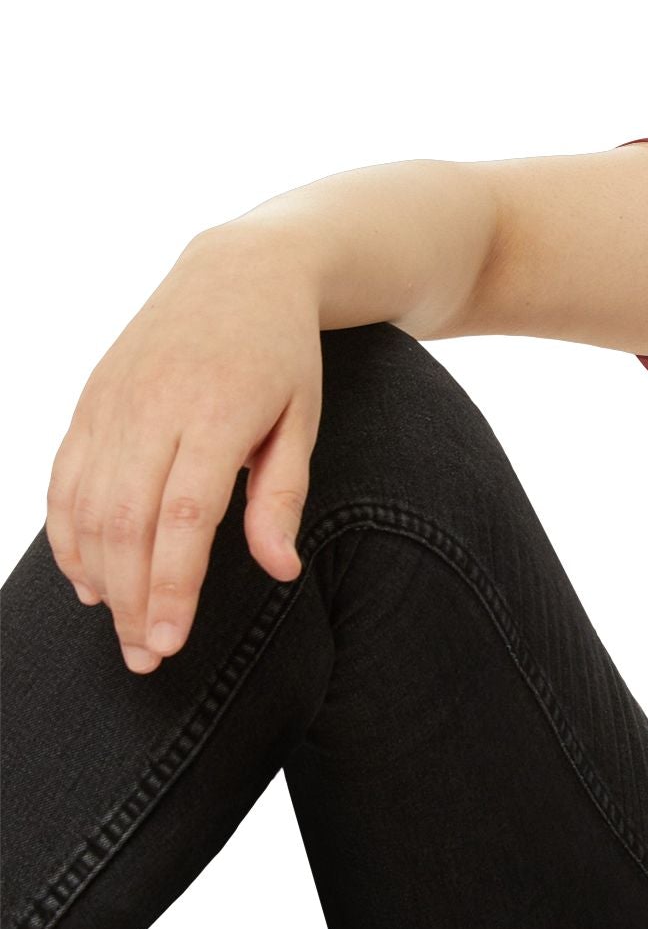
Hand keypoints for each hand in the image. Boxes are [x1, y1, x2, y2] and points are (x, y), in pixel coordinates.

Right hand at [45, 228, 324, 673]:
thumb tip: (280, 571)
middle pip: (126, 522)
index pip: (183, 518)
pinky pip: (64, 478)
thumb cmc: (283, 354)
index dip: (170, 586)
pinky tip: (86, 578)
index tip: (169, 642)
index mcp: (216, 412)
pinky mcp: (89, 402)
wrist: (238, 271)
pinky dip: (67, 533)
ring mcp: (112, 403)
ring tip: (119, 628)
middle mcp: (152, 407)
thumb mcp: (303, 418)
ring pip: (85, 506)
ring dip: (96, 575)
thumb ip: (283, 495)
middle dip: (130, 598)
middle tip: (145, 657)